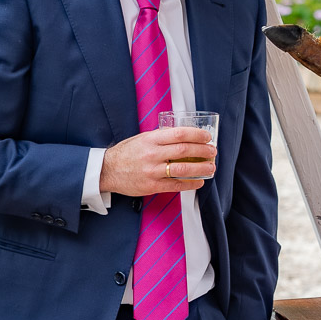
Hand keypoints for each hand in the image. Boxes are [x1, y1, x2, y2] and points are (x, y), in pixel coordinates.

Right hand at [99, 127, 215, 196]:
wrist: (107, 171)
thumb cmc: (126, 153)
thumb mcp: (142, 138)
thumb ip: (160, 136)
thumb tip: (182, 134)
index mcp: (151, 139)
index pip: (179, 134)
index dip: (196, 134)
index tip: (207, 136)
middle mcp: (152, 154)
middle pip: (184, 150)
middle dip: (203, 150)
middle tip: (213, 151)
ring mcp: (152, 171)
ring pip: (183, 169)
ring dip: (201, 168)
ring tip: (211, 167)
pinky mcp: (152, 186)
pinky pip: (176, 185)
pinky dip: (190, 183)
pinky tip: (199, 181)